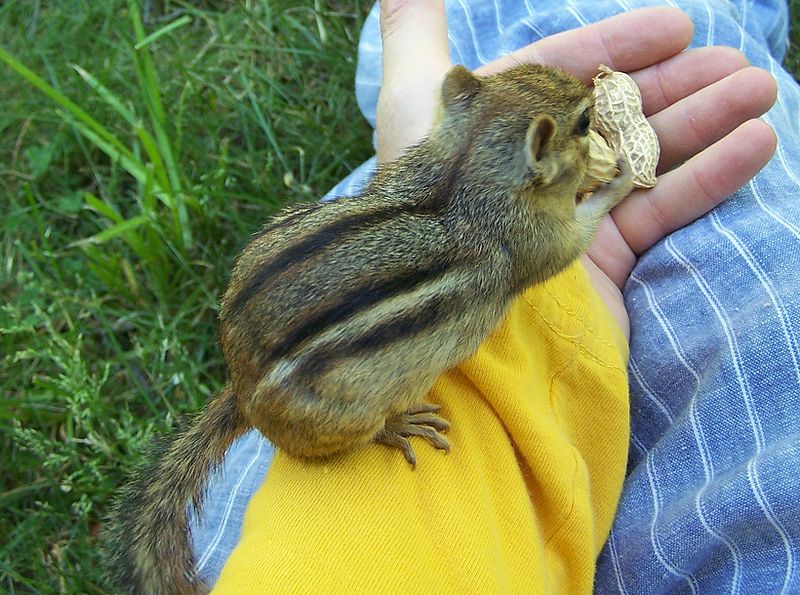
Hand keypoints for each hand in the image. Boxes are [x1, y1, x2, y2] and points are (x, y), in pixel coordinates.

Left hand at [376, 0, 776, 337]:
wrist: (442, 296)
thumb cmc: (423, 198)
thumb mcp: (412, 101)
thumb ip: (415, 35)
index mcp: (504, 128)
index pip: (572, 76)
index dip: (622, 50)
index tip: (675, 29)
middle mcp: (538, 165)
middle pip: (618, 116)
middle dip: (678, 87)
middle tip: (735, 65)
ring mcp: (570, 211)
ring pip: (648, 159)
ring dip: (705, 123)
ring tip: (757, 92)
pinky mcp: (599, 256)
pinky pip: (660, 210)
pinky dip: (708, 178)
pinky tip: (752, 145)